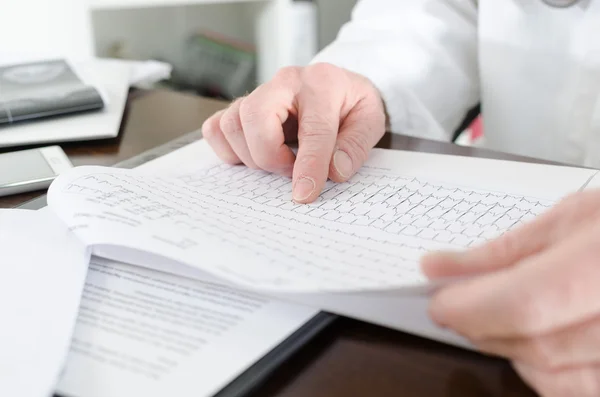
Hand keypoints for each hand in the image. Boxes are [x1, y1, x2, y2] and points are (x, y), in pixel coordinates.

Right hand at [201, 63, 385, 202]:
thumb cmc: (352, 105)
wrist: (339, 86)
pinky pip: (217, 128)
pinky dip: (229, 150)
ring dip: (252, 156)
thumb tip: (334, 171)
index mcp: (322, 83)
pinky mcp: (241, 107)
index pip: (313, 129)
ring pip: (232, 124)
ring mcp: (258, 92)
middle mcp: (285, 83)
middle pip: (255, 117)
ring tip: (280, 163)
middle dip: (270, 157)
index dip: (308, 166)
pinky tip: (254, 156)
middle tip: (292, 171)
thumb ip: (355, 146)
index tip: (304, 195)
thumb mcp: (371, 120)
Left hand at [421, 189, 599, 396]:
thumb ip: (499, 251)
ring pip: (555, 375)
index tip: (440, 301)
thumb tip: (437, 268)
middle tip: (455, 307)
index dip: (474, 308)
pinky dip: (544, 373)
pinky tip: (530, 345)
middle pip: (537, 343)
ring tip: (491, 319)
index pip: (529, 303)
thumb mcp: (570, 220)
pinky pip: (578, 388)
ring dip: (508, 350)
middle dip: (482, 327)